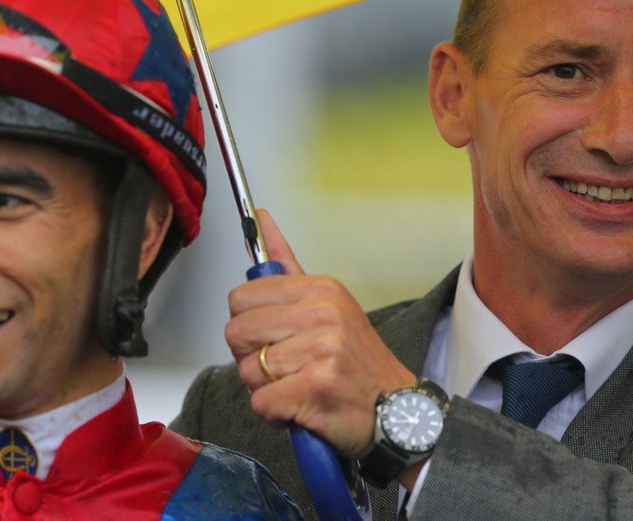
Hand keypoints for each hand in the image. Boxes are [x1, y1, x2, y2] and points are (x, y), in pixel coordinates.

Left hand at [226, 209, 416, 456]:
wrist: (396, 410)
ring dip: (265, 389)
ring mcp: (321, 349)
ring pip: (249, 371)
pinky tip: (299, 407)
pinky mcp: (318, 385)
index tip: (269, 336)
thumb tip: (262, 219)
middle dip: (250, 357)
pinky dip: (274, 414)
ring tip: (296, 386)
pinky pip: (262, 402)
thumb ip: (288, 268)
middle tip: (280, 367)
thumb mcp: (329, 304)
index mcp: (320, 290)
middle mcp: (322, 314)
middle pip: (236, 332)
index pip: (242, 298)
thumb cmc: (357, 362)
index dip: (247, 325)